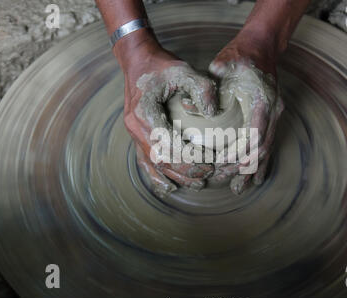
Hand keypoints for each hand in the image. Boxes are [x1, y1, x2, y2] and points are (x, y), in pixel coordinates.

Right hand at [114, 30, 217, 196]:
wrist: (137, 61)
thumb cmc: (161, 66)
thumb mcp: (184, 70)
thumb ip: (201, 88)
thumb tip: (213, 113)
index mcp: (145, 113)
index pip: (169, 145)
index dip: (190, 157)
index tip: (210, 160)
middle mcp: (135, 127)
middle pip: (161, 159)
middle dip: (186, 171)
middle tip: (208, 174)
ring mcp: (133, 134)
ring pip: (154, 165)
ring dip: (175, 177)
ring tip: (197, 184)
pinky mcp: (137, 136)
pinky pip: (145, 162)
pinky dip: (157, 177)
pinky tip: (170, 187)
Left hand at [207, 28, 283, 194]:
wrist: (261, 47)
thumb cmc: (240, 56)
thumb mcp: (223, 64)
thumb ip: (209, 85)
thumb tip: (189, 106)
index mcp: (263, 101)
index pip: (253, 136)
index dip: (238, 153)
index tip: (220, 163)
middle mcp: (273, 112)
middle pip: (261, 149)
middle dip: (242, 168)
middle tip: (223, 180)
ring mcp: (274, 117)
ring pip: (266, 151)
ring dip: (252, 171)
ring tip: (239, 189)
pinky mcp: (270, 120)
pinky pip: (267, 146)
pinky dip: (260, 163)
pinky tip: (253, 179)